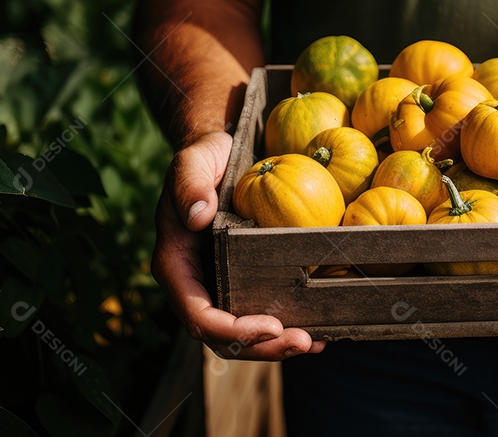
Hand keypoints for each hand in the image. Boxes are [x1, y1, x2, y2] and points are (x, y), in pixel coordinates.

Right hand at [151, 131, 324, 359]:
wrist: (221, 153)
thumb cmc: (204, 157)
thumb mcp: (193, 162)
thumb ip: (190, 185)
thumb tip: (198, 216)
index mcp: (177, 266)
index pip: (198, 314)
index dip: (231, 330)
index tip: (270, 325)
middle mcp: (196, 283)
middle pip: (223, 335)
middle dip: (262, 345)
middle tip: (304, 341)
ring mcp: (221, 284)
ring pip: (243, 331)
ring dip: (277, 343)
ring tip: (317, 342)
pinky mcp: (244, 278)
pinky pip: (262, 310)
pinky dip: (288, 323)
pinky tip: (320, 327)